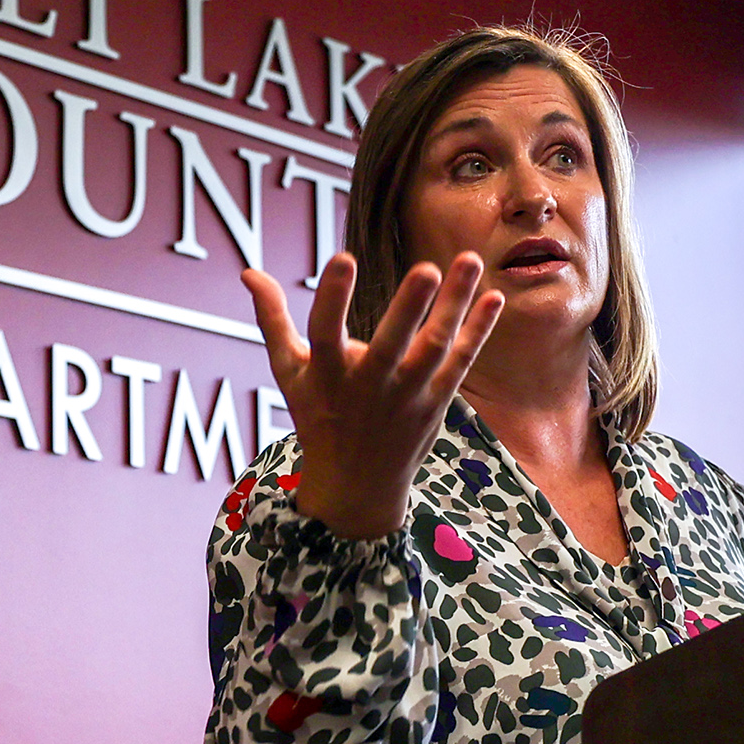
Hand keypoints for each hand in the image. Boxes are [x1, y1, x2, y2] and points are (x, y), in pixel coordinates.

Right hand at [243, 253, 505, 539]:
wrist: (356, 486)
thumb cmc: (318, 416)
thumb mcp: (289, 372)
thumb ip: (273, 319)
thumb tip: (248, 272)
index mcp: (327, 376)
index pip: (326, 332)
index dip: (333, 297)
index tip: (342, 257)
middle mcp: (369, 386)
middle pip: (391, 344)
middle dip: (408, 307)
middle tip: (426, 268)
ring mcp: (407, 396)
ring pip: (435, 346)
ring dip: (455, 304)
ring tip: (469, 260)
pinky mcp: (436, 401)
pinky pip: (460, 361)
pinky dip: (478, 330)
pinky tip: (494, 296)